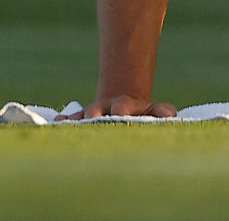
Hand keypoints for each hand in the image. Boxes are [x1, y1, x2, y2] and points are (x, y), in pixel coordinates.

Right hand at [55, 94, 177, 120]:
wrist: (122, 107)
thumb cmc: (142, 114)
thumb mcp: (153, 111)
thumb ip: (162, 111)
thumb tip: (170, 113)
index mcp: (125, 106)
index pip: (124, 106)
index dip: (122, 109)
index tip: (120, 113)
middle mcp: (106, 107)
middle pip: (99, 108)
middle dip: (95, 112)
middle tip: (92, 116)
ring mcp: (92, 112)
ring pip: (83, 113)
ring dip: (78, 119)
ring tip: (70, 123)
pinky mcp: (80, 118)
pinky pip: (71, 118)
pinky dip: (64, 121)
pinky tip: (57, 123)